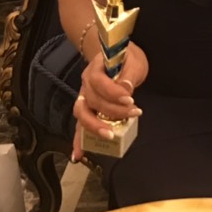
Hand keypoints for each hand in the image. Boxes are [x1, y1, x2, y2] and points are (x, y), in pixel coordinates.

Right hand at [71, 43, 148, 160]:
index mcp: (95, 69)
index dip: (114, 93)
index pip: (100, 83)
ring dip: (94, 127)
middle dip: (112, 111)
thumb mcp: (133, 61)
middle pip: (93, 101)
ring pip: (82, 114)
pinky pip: (79, 125)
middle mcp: (86, 84)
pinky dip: (78, 141)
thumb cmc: (125, 59)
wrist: (115, 56)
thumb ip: (129, 74)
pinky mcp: (87, 110)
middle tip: (133, 114)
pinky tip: (78, 155)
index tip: (130, 100)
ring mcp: (84, 98)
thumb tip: (126, 90)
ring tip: (109, 136)